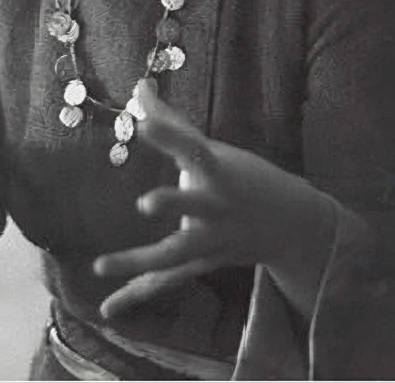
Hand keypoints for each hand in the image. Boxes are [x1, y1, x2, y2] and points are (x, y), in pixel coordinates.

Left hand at [93, 79, 330, 318]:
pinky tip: (108, 310)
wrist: (293, 224)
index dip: (168, 136)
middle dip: (174, 203)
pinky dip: (138, 295)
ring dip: (139, 262)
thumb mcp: (212, 149)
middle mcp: (216, 206)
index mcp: (217, 170)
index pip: (192, 147)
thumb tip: (138, 85)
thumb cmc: (243, 177)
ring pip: (175, 254)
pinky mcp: (205, 262)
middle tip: (146, 203)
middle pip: (194, 205)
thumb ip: (170, 123)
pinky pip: (169, 281)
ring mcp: (213, 239)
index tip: (144, 122)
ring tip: (100, 267)